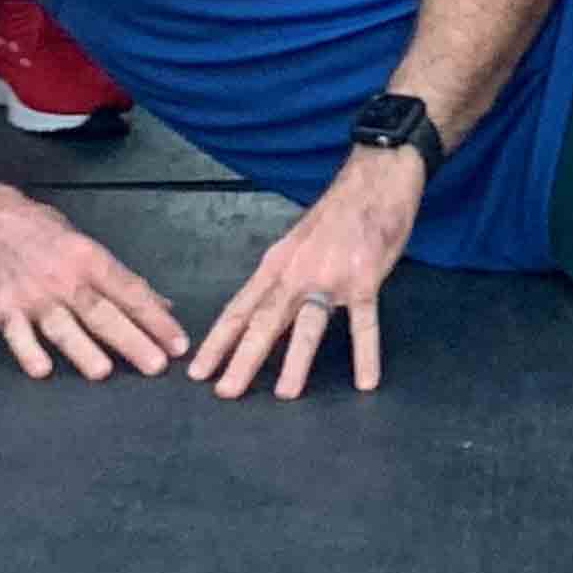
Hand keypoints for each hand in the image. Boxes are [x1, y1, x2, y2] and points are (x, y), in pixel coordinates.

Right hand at [0, 187, 189, 382]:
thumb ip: (122, 280)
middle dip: (131, 340)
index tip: (179, 344)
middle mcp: (64, 278)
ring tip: (103, 372)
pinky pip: (16, 334)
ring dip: (83, 350)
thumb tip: (163, 306)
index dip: (155, 319)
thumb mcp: (86, 247)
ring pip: (62, 325)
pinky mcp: (2, 308)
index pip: (129, 291)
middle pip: (101, 313)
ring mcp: (32, 295)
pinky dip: (28, 351)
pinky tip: (41, 370)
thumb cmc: (44, 233)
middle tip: (156, 366)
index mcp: (90, 259)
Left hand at [189, 148, 421, 399]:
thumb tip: (265, 309)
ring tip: (285, 394)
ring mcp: (331, 276)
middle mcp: (296, 272)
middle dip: (242, 358)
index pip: (240, 308)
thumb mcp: (296, 242)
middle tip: (225, 392)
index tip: (198, 371)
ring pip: (307, 324)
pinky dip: (365, 353)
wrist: (374, 177)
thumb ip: (282, 276)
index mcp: (276, 264)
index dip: (218, 341)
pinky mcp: (365, 278)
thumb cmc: (337, 212)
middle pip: (263, 320)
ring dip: (295, 360)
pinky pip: (364, 322)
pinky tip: (366, 380)